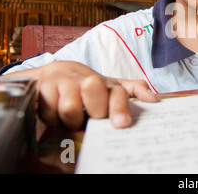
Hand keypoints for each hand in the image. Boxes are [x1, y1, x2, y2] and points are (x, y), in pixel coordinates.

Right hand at [30, 61, 156, 129]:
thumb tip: (153, 98)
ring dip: (71, 120)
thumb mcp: (113, 88)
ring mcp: (65, 82)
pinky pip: (49, 111)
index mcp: (107, 84)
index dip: (120, 107)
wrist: (57, 73)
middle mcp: (87, 80)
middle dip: (93, 110)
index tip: (122, 123)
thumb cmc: (89, 87)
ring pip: (70, 108)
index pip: (116, 93)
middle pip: (92, 90)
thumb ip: (134, 90)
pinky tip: (56, 112)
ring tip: (73, 119)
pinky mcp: (44, 87)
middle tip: (91, 117)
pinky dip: (52, 118)